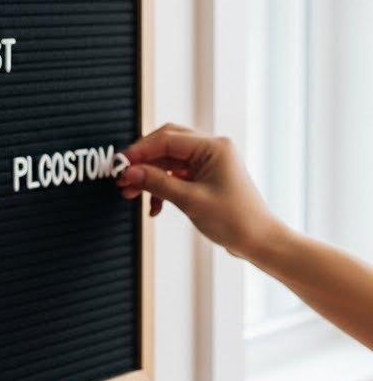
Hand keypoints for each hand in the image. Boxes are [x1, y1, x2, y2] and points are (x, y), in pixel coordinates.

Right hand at [118, 123, 276, 260]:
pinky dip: (162, 187)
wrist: (259, 241)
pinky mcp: (205, 178)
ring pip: (168, 161)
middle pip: (166, 145)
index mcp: (213, 147)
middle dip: (142, 161)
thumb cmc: (236, 220)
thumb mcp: (190, 200)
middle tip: (123, 176)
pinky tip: (154, 206)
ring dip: (149, 176)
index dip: (140, 151)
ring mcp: (208, 164)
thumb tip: (130, 172)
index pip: (167, 139)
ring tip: (131, 192)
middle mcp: (211, 150)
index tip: (120, 164)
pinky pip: (176, 175)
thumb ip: (157, 183)